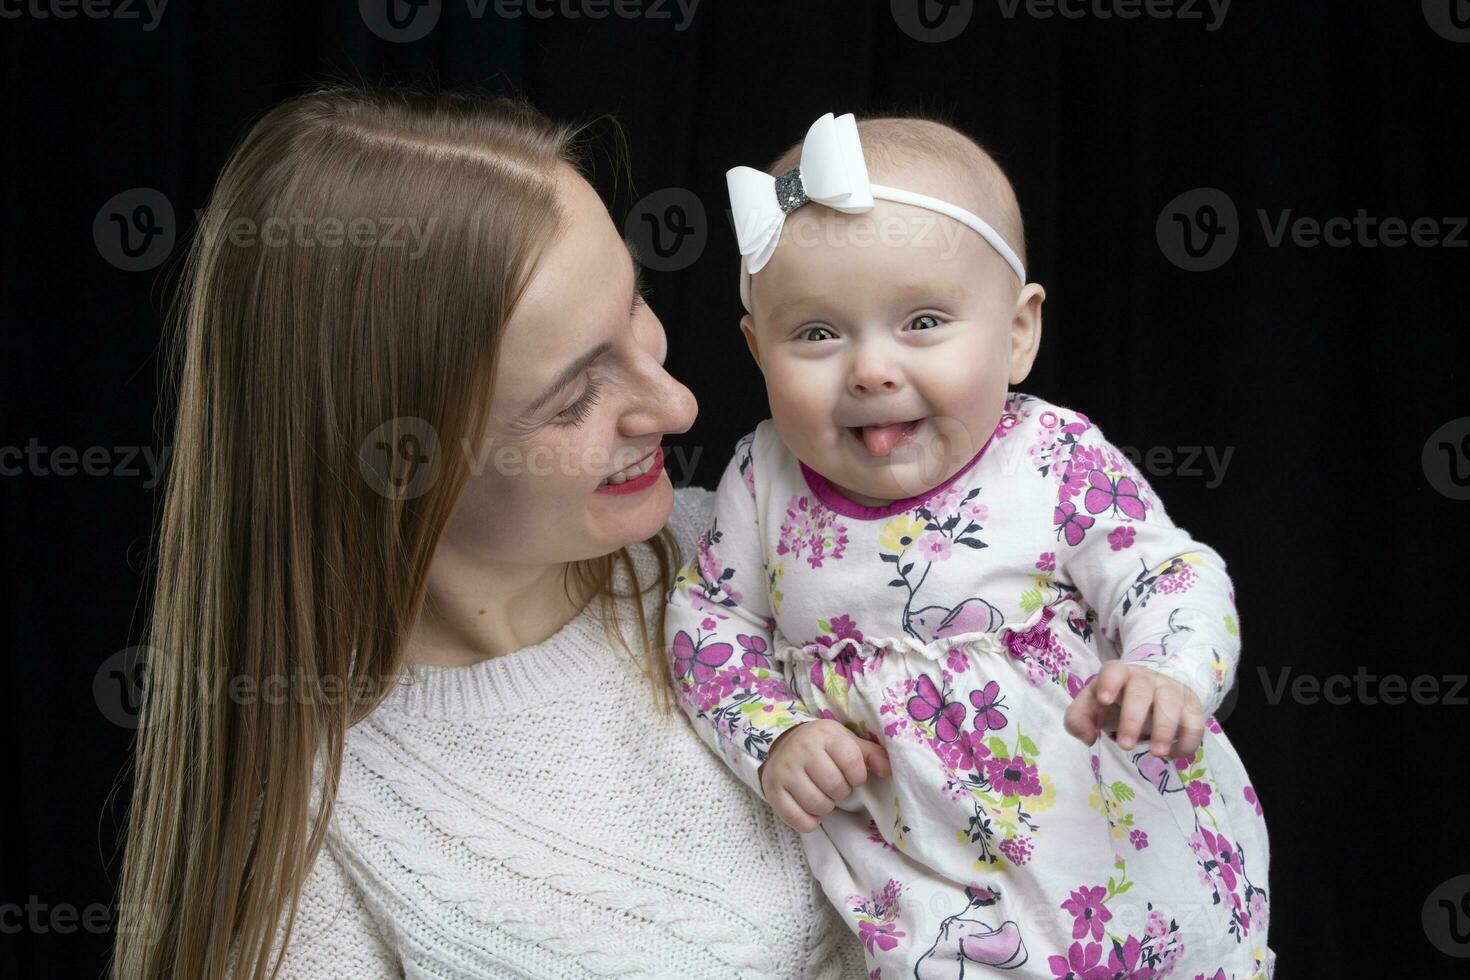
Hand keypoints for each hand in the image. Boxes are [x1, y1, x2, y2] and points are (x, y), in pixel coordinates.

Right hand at [758, 719, 891, 832]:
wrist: (783, 744)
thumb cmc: (824, 747)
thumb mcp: (848, 743)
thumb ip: (872, 755)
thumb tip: (890, 771)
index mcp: (825, 735)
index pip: (853, 764)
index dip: (858, 777)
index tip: (852, 775)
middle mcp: (802, 749)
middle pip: (836, 787)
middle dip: (841, 792)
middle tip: (834, 785)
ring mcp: (785, 770)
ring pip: (818, 805)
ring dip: (826, 806)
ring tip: (821, 794)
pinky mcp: (772, 790)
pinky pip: (798, 819)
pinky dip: (809, 821)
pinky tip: (809, 809)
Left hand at [1064, 661, 1204, 759]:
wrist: (1150, 699)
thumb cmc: (1116, 704)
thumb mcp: (1092, 709)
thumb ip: (1078, 719)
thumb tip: (1087, 737)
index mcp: (1119, 675)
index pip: (1114, 670)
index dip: (1109, 682)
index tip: (1103, 700)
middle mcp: (1147, 678)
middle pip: (1142, 690)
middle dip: (1133, 718)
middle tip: (1126, 746)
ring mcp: (1172, 690)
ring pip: (1173, 704)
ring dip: (1165, 730)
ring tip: (1156, 753)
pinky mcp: (1192, 707)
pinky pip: (1195, 723)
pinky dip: (1186, 741)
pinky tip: (1171, 755)